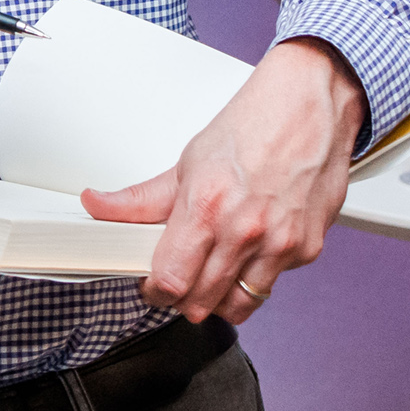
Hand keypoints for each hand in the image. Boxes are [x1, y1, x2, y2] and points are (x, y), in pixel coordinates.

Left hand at [82, 36, 364, 323]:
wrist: (310, 104)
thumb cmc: (253, 126)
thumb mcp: (188, 161)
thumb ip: (142, 199)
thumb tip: (98, 205)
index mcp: (206, 207)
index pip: (170, 281)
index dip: (155, 291)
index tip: (152, 285)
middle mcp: (244, 231)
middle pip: (202, 304)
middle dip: (183, 298)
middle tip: (179, 278)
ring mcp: (280, 244)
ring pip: (239, 306)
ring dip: (219, 298)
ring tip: (211, 273)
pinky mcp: (308, 249)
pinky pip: (273, 283)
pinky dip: (256, 275)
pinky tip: (249, 248)